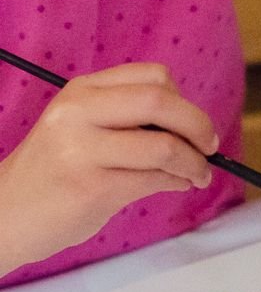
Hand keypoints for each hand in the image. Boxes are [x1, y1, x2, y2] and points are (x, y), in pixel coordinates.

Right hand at [0, 63, 217, 274]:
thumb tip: (191, 127)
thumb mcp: (80, 129)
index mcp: (81, 92)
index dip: (184, 100)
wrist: (5, 214)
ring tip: (197, 175)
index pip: (152, 76)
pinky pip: (154, 180)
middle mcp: (79, 112)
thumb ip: (126, 119)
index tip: (195, 124)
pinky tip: (177, 186)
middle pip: (160, 101)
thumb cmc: (53, 175)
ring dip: (193, 163)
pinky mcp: (92, 187)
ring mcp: (83, 149)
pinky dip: (178, 182)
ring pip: (164, 146)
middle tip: (210, 146)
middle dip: (198, 125)